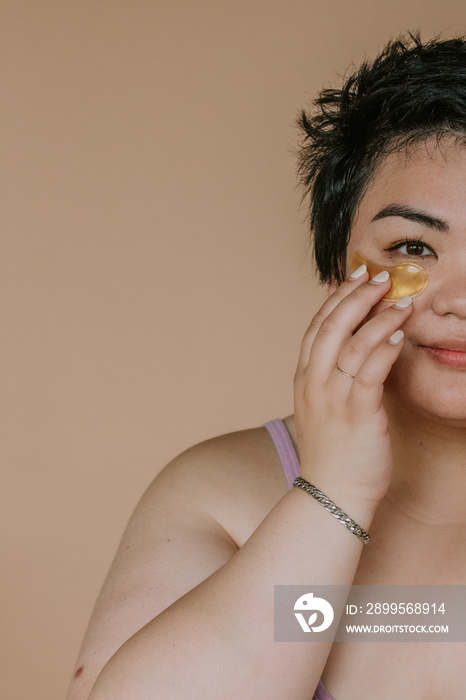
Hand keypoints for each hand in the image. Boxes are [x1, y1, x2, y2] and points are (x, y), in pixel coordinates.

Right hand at [293, 267, 412, 510]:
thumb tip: (349, 340)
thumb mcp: (321, 405)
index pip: (316, 327)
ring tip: (401, 301)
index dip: (337, 298)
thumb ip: (330, 371)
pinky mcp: (357, 415)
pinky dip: (384, 349)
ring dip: (378, 318)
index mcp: (303, 378)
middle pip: (331, 327)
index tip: (356, 276)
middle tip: (380, 277)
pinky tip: (399, 335)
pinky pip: (369, 373)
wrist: (331, 494)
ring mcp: (332, 399)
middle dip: (356, 297)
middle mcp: (313, 383)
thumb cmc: (333, 449)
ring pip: (352, 345)